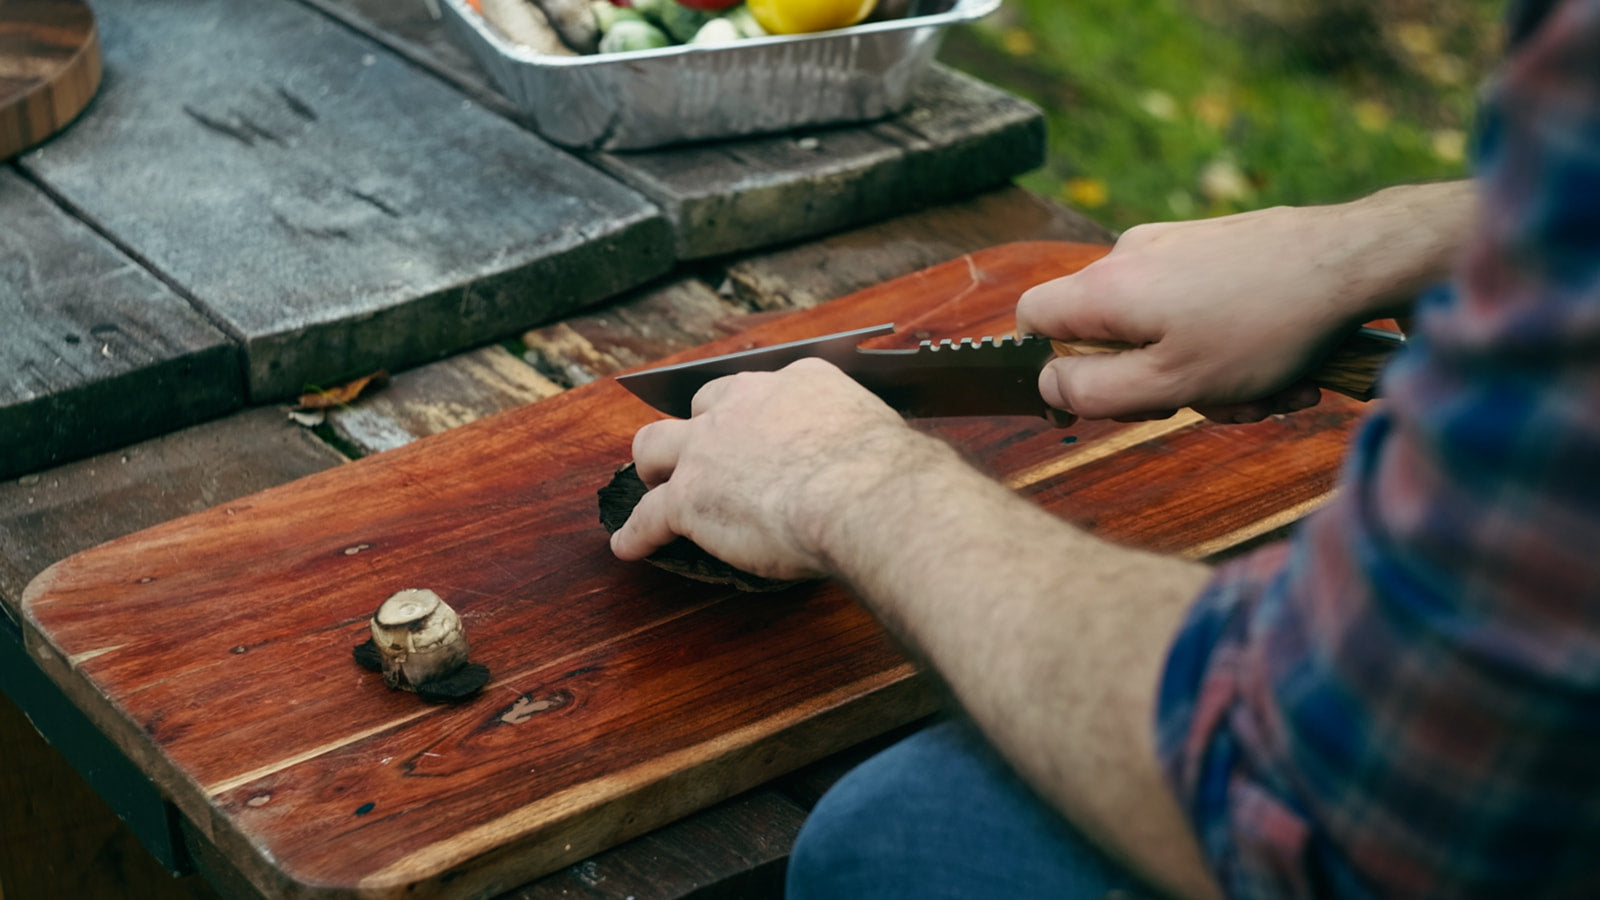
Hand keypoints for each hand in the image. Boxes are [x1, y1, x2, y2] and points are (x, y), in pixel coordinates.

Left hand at [610, 358, 924, 580]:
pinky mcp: (689, 496)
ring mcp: (710, 448)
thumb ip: (858, 440)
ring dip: (653, 467)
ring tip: (649, 486)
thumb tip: (873, 464)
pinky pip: (649, 515)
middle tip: (698, 453)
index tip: (755, 428)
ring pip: (657, 446)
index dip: (754, 414)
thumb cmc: (887, 473)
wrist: (865, 494)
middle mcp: (746, 403)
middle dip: (697, 429)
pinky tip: (629, 546)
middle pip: (703, 406)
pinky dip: (637, 533)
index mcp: (797, 383)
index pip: (763, 390)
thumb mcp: (877, 432)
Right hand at [1016, 183, 1474, 422]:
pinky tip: (1283, 365)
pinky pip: (1201, 309)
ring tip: (1265, 389)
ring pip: (1162, 330)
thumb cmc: (1262, 327)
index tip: (1097, 399)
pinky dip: (1233, 346)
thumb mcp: (1168, 382)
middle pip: (1106, 336)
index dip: (1048, 366)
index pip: (1031, 319)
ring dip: (1207, 375)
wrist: (1354, 261)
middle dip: (1154, 384)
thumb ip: (1091, 391)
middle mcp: (1130, 255)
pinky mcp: (1217, 246)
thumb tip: (1045, 382)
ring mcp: (1175, 245)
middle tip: (1204, 401)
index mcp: (1106, 287)